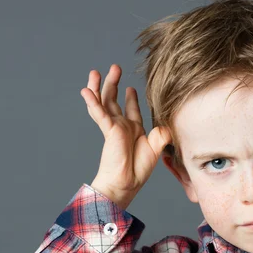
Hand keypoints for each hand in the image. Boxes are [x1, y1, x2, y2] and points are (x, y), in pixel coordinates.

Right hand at [81, 64, 171, 209]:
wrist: (125, 183)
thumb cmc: (137, 170)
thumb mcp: (155, 150)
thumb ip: (161, 136)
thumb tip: (165, 127)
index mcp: (133, 130)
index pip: (130, 110)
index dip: (130, 98)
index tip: (131, 88)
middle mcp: (122, 126)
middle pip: (114, 100)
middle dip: (113, 84)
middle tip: (114, 68)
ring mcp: (113, 127)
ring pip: (103, 103)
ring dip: (99, 87)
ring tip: (95, 72)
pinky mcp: (109, 130)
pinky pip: (99, 113)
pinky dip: (93, 102)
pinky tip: (87, 91)